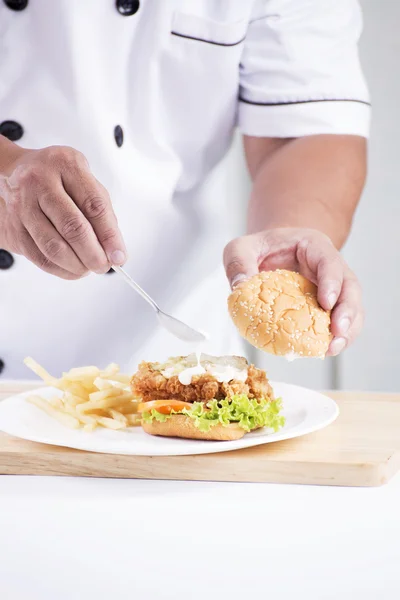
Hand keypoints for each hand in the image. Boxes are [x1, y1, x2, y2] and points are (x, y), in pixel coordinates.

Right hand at [0, 145, 126, 278]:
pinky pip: (39, 257)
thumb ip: (103, 214)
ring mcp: (22, 205)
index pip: (94, 205)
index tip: (119, 255)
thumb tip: (114, 251)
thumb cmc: (59, 179)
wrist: (17, 173)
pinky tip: (72, 269)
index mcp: (66, 165)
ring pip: (53, 246)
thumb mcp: (86, 182)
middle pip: (71, 227)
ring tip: (88, 268)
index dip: (109, 235)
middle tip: (104, 266)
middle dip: (93, 254)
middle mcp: (40, 182)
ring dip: (76, 265)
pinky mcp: (13, 227)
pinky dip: (60, 270)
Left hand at [223, 228, 362, 355]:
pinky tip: (324, 351)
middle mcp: (330, 267)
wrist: (269, 254)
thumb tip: (240, 286)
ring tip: (332, 349)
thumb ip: (238, 262)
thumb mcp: (240, 248)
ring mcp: (333, 288)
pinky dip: (336, 338)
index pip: (329, 261)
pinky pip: (339, 323)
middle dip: (347, 312)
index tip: (326, 303)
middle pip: (350, 287)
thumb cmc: (258, 249)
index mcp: (313, 246)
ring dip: (347, 330)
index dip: (332, 282)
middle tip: (336, 333)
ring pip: (352, 308)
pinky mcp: (328, 307)